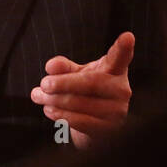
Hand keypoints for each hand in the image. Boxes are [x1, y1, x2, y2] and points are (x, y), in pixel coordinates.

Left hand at [30, 32, 134, 149]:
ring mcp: (117, 111)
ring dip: (55, 100)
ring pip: (81, 103)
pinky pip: (81, 121)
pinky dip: (61, 115)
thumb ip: (63, 67)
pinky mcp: (108, 129)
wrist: (94, 126)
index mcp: (115, 70)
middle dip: (63, 83)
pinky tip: (49, 110)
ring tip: (38, 95)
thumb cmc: (86, 93)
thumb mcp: (75, 75)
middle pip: (91, 82)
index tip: (127, 37)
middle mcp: (121, 89)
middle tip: (44, 83)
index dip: (124, 48)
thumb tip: (51, 66)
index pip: (120, 57)